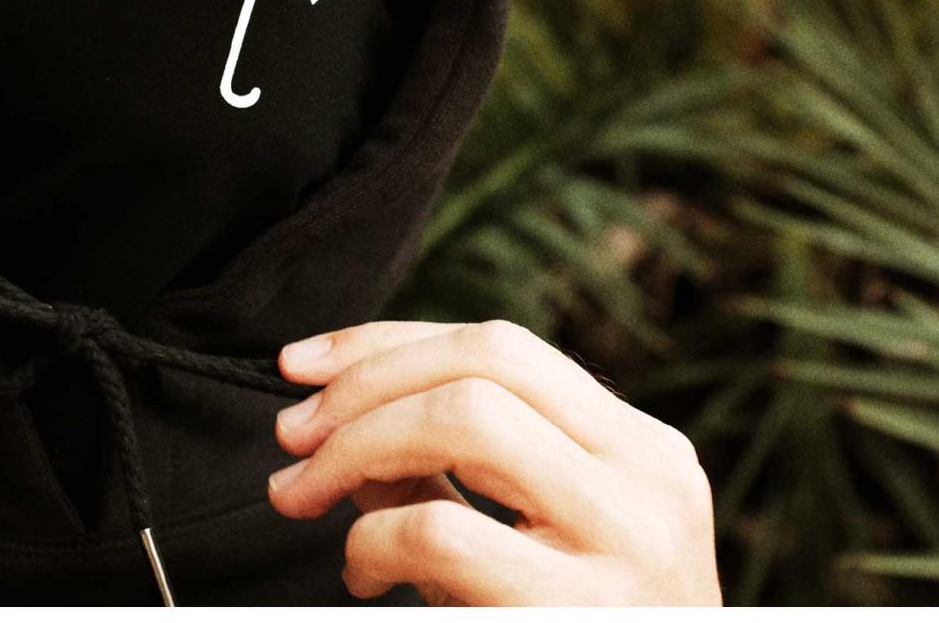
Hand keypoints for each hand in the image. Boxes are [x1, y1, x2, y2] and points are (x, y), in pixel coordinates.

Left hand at [266, 319, 720, 604]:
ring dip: (356, 446)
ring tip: (307, 494)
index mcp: (641, 451)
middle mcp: (647, 479)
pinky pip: (443, 532)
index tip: (303, 365)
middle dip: (362, 384)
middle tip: (291, 436)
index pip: (503, 347)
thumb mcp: (530, 546)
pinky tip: (364, 575)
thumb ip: (448, 477)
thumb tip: (337, 422)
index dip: (387, 343)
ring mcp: (626, 542)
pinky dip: (373, 541)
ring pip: (466, 418)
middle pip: (484, 361)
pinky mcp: (576, 612)